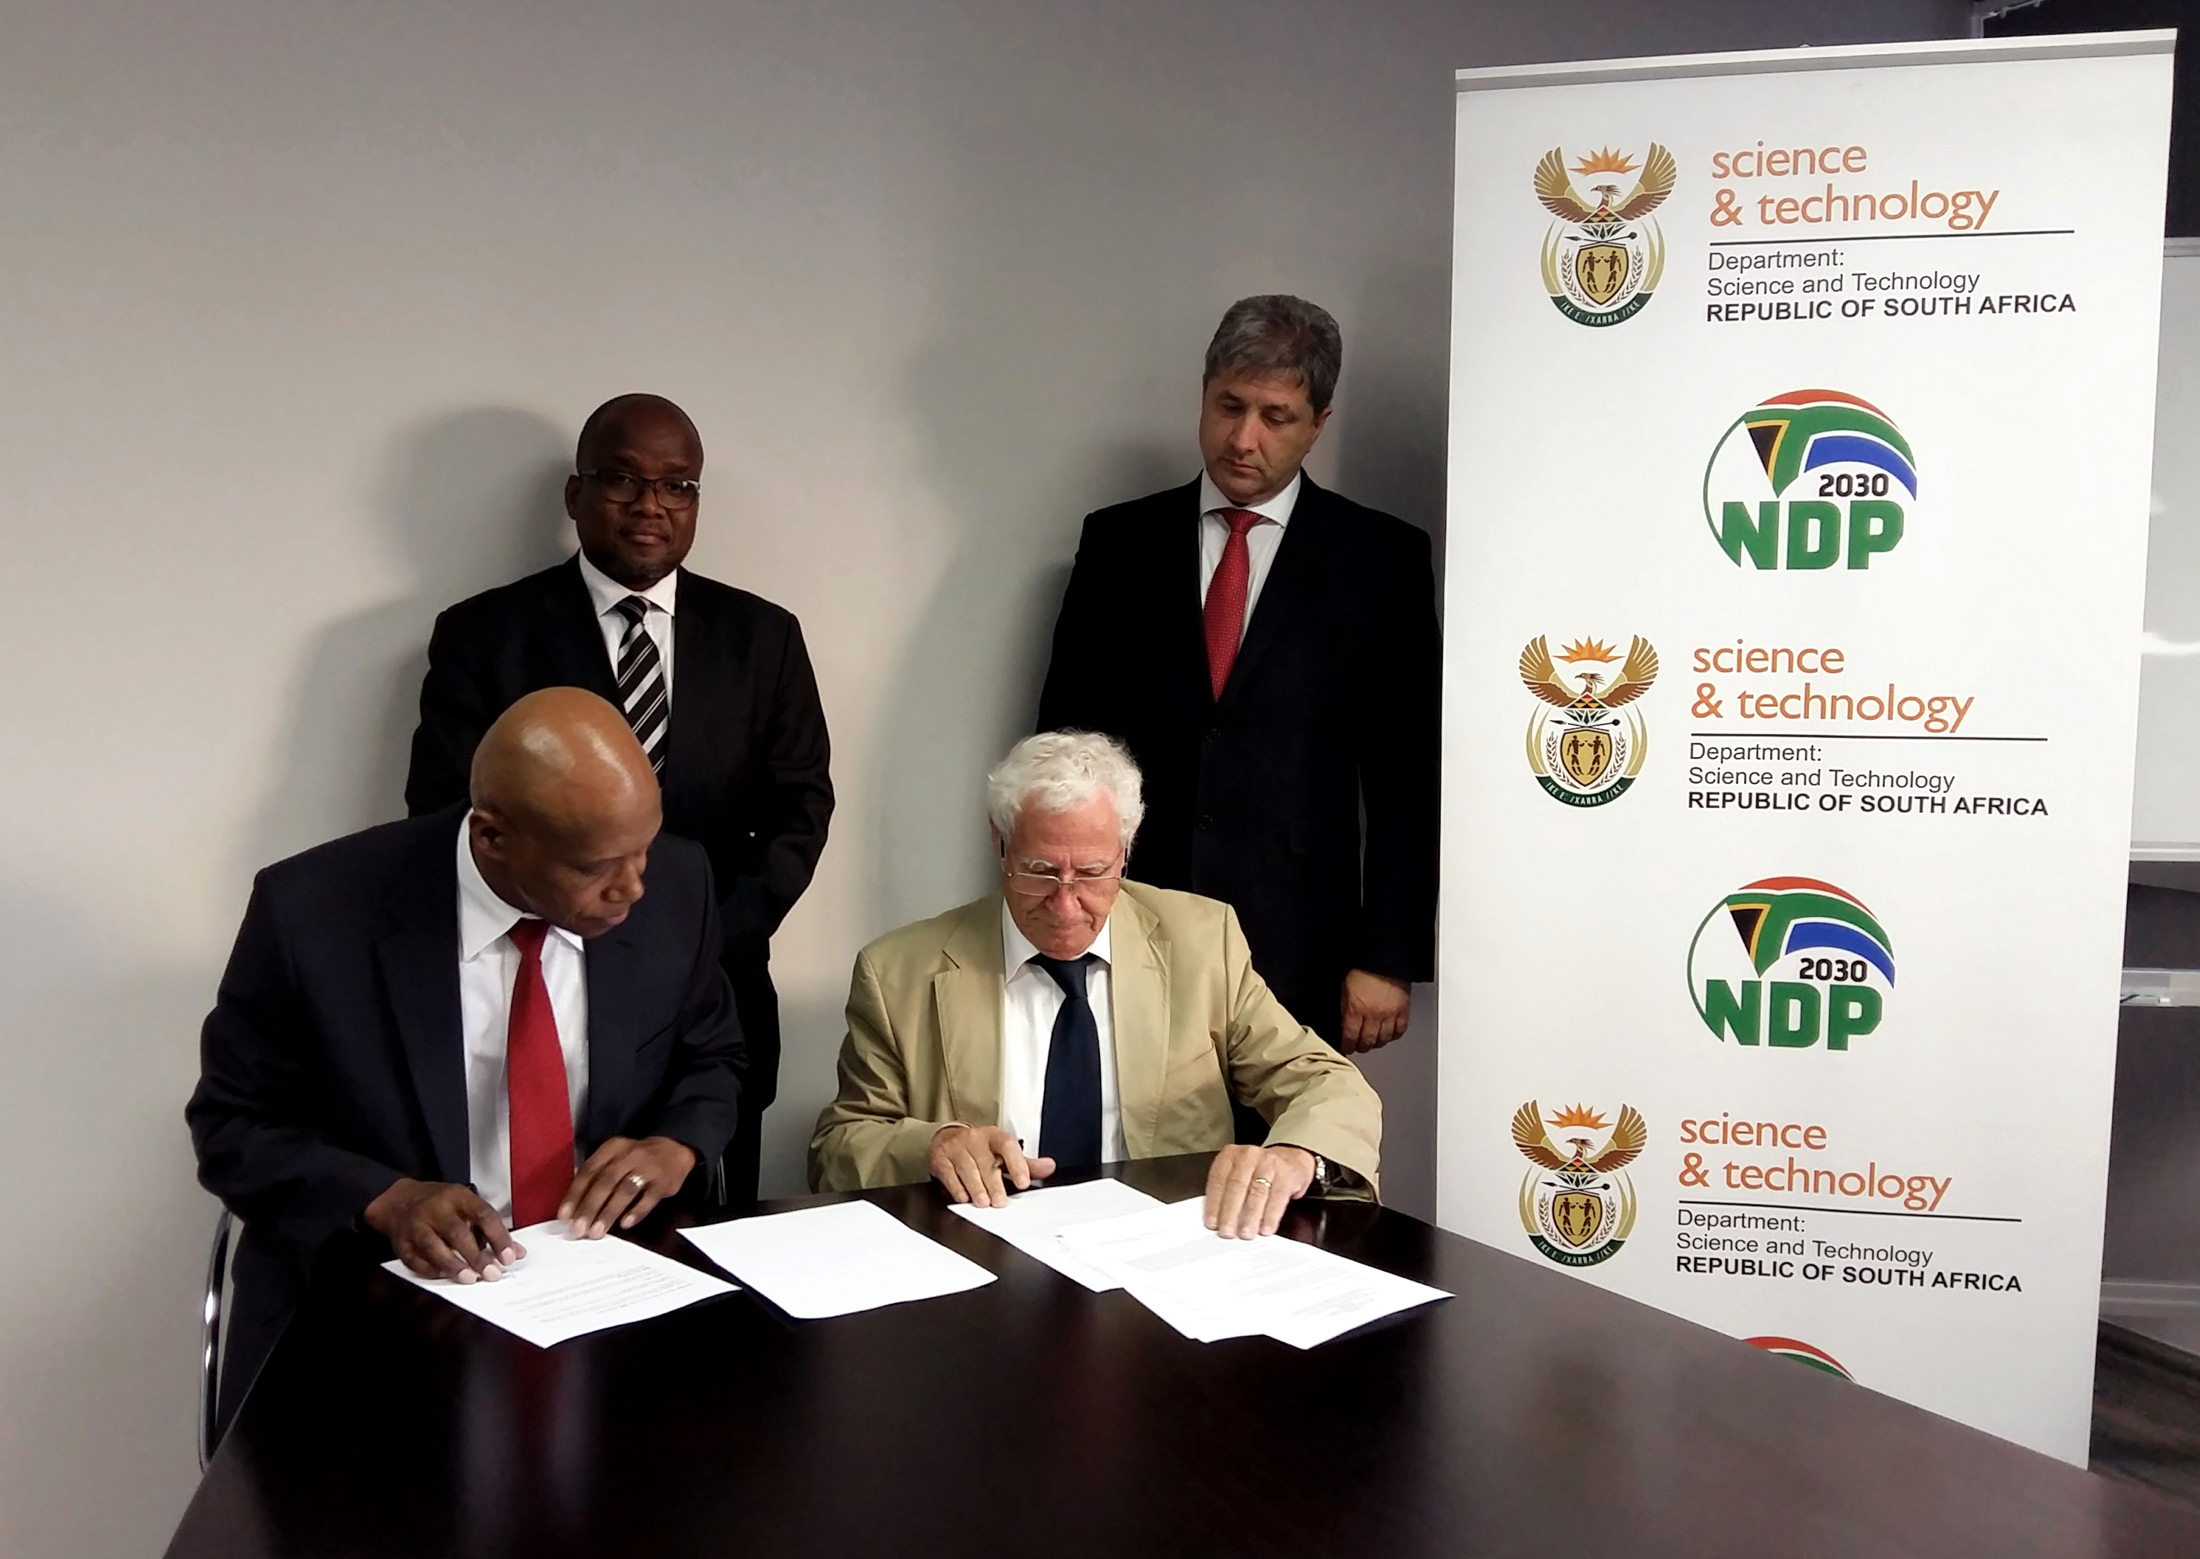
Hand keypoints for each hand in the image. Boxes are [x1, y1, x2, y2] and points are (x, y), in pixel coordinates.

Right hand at [364, 1179, 523, 1281]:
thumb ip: (490, 1228)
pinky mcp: (400, 1242)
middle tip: (491, 1273)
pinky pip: (414, 1260)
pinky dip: (431, 1270)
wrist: (399, 1200)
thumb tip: (515, 1253)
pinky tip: (445, 1276)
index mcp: (457, 1196)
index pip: (482, 1215)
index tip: (509, 1256)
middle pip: (456, 1232)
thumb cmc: (440, 1204)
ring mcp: (415, 1224)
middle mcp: (435, 1208)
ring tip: (469, 1278)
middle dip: (476, 1256)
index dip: (498, 1237)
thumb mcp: (466, 1204)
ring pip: (432, 1246)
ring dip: (452, 1265)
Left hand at [560, 1135, 698, 1236]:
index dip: (575, 1194)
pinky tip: (626, 1224)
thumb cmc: (636, 1160)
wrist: (675, 1148)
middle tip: (579, 1229)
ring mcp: (649, 1168)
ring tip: (597, 1232)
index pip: (589, 1171)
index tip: (565, 1216)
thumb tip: (575, 1209)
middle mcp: (629, 1155)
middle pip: (606, 1181)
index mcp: (612, 1148)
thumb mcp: (615, 1158)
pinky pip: (650, 1198)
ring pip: (625, 1190)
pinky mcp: (664, 1182)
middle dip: (590, 1207)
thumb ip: (596, 1178)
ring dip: (609, 1212)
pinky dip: (637, 1211)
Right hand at [927, 1125, 1055, 1207]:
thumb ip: (1025, 1163)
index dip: (1017, 1164)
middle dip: (993, 1184)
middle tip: (1000, 1201)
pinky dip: (957, 1188)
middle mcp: (975, 1140)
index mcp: (994, 1137)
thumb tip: (1048, 1167)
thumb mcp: (1003, 1152)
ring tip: (983, 1202)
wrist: (947, 1138)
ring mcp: (957, 1148)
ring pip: (967, 1169)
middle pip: (986, 1163)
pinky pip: (949, 1174)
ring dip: (976, 1188)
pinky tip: (964, 1198)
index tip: (1023, 1182)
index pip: (1007, 1146)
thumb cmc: (979, 1149)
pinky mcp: (941, 1159)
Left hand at [1203, 1144, 1315, 1238]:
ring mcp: (1268, 1164)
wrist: (1288, 1159)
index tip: (1212, 1223)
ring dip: (1250, 1217)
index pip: (1218, 1181)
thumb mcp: (1237, 1173)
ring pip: (1257, 1193)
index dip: (1214, 1204)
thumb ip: (1225, 1191)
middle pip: (1237, 1186)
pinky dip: (1270, 1216)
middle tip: (1227, 1232)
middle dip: (1230, 1212)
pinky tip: (1266, 1228)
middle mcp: (1248, 1156)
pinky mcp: (1286, 1175)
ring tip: (1246, 1234)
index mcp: (1230, 1155)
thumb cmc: (1257, 1170)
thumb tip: (1217, 1219)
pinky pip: (1277, 1198)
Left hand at [1339, 970, 1410, 1052]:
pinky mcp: (1403, 1010)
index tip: (1347, 1048)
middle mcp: (1373, 1015)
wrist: (1383, 956)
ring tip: (1373, 1041)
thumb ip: (1345, 1009)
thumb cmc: (1362, 968)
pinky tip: (1389, 1034)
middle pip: (1367, 1042)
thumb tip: (1345, 1024)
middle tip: (1359, 1046)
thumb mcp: (1345, 989)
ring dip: (1377, 1042)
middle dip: (1361, 1046)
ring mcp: (1389, 1014)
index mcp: (1355, 1009)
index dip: (1347, 1046)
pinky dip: (1393, 1035)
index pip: (1350, 1037)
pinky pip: (1399, 1030)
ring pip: (1384, 1039)